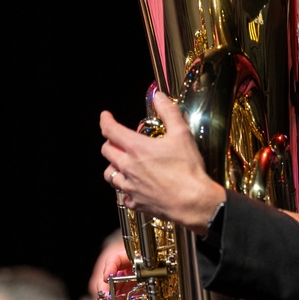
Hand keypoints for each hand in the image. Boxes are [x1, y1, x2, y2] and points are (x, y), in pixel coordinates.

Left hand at [100, 91, 226, 234]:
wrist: (193, 202)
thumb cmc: (188, 170)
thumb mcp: (182, 134)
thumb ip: (169, 113)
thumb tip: (160, 97)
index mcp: (137, 148)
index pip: (111, 131)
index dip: (105, 121)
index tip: (105, 116)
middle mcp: (128, 167)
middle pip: (107, 151)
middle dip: (110, 142)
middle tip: (118, 140)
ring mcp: (130, 186)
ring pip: (110, 174)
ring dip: (113, 166)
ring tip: (122, 164)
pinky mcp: (136, 202)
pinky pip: (122, 195)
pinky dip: (124, 189)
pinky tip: (133, 187)